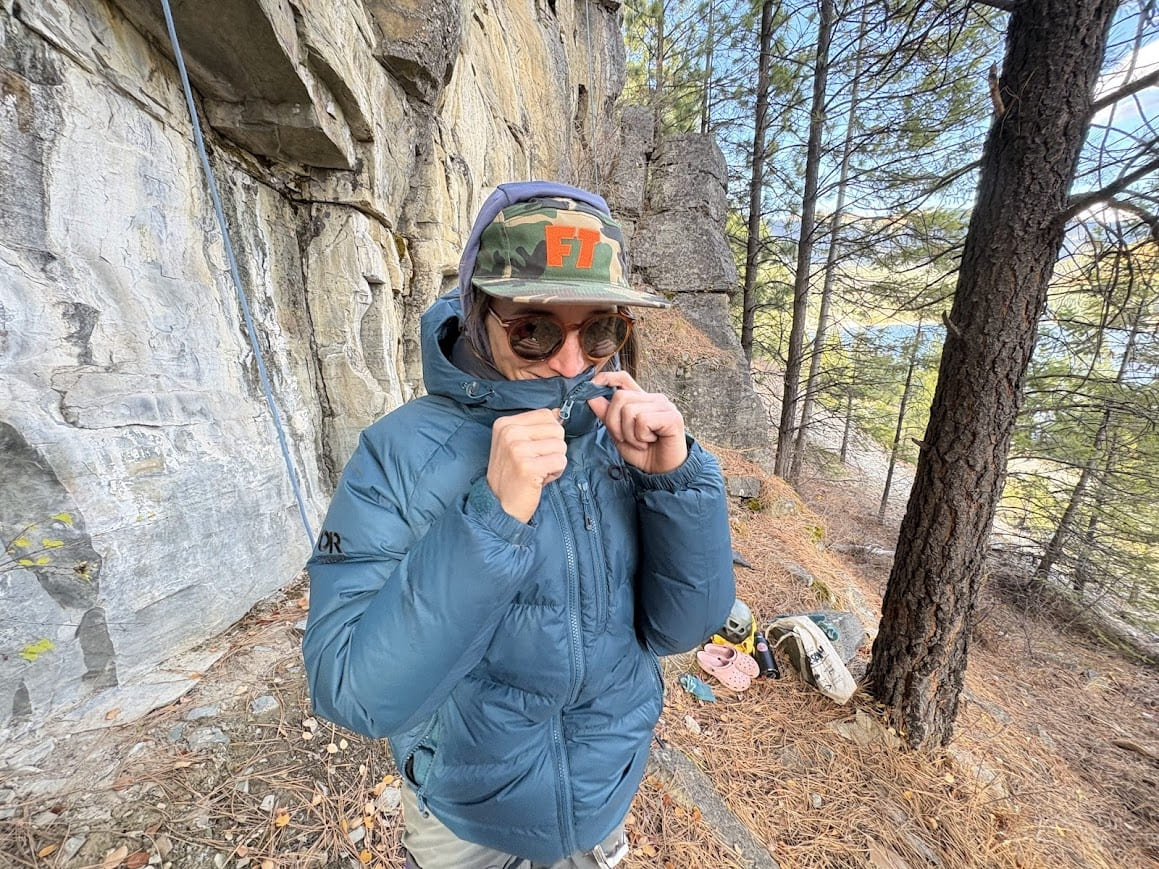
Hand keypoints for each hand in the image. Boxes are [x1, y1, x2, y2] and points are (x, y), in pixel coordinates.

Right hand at [487, 408, 567, 522]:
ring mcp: (518, 449)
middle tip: (536, 462)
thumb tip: (560, 413)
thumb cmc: (511, 475)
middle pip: (556, 429)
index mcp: (505, 423)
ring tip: (537, 471)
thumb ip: (537, 427)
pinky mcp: (528, 467)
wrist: (499, 505)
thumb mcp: (517, 444)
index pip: (546, 414)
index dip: (549, 434)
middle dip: (554, 448)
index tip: (534, 449)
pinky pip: (561, 461)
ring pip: (561, 445)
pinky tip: (540, 479)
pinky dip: (556, 472)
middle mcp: (509, 432)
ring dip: (554, 462)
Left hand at [587, 371, 687, 473]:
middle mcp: (653, 398)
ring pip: (629, 411)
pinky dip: (641, 436)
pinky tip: (650, 441)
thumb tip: (591, 398)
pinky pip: (643, 421)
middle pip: (619, 397)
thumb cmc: (643, 453)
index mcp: (641, 399)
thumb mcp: (618, 434)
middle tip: (625, 438)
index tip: (593, 386)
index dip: (606, 378)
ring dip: (629, 434)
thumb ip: (607, 415)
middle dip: (614, 423)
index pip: (623, 378)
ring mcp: (664, 406)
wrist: (661, 473)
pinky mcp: (672, 417)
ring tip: (641, 442)